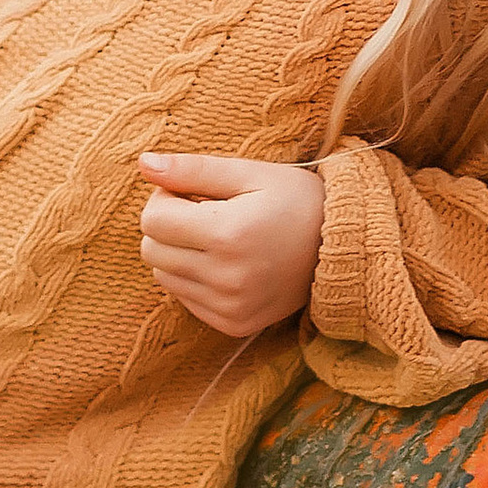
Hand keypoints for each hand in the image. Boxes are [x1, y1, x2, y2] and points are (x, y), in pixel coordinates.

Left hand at [138, 154, 325, 341]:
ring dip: (179, 253)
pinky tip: (228, 264)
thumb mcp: (250, 173)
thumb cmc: (296, 201)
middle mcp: (226, 277)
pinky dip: (195, 279)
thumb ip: (193, 169)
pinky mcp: (234, 324)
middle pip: (150, 250)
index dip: (165, 198)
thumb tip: (143, 163)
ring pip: (163, 276)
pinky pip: (185, 299)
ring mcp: (230, 307)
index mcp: (228, 234)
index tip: (193, 193)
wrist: (344, 249)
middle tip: (204, 213)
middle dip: (168, 226)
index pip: (152, 219)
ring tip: (219, 239)